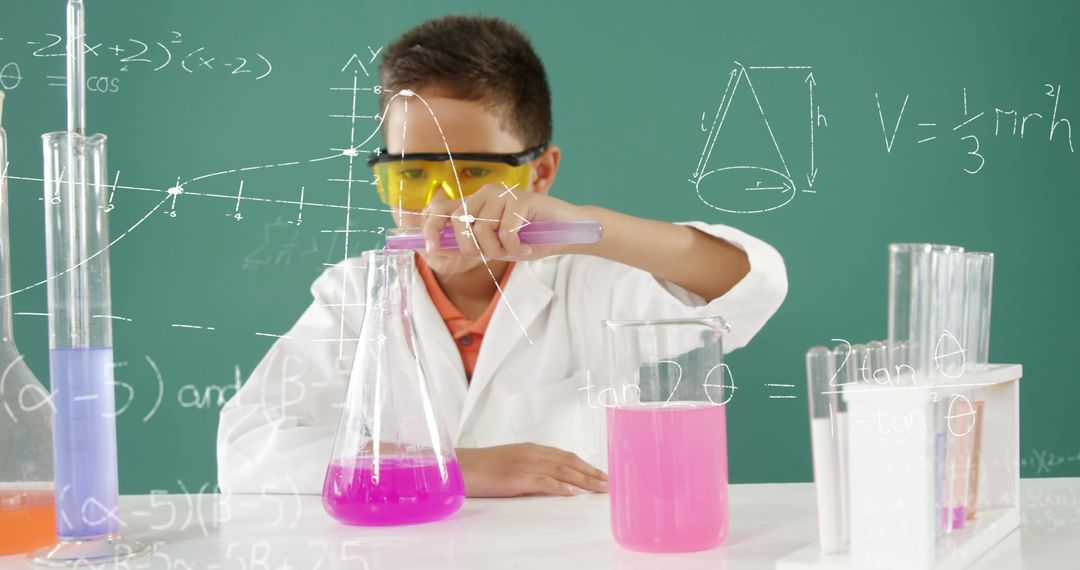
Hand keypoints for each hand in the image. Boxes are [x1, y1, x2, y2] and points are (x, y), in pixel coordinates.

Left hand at [420, 184, 585, 260]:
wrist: (568, 232)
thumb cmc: (532, 239)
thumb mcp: (496, 247)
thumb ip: (471, 246)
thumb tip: (437, 251)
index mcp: (476, 204)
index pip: (441, 209)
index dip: (430, 228)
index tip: (431, 249)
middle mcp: (485, 194)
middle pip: (458, 222)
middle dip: (471, 248)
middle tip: (493, 255)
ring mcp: (502, 194)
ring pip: (481, 229)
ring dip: (498, 250)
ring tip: (516, 249)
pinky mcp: (520, 198)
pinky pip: (505, 231)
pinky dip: (516, 247)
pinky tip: (527, 246)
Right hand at [456, 443, 608, 497]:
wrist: (458, 467)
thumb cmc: (481, 468)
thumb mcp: (510, 465)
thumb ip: (530, 469)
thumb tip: (550, 482)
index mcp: (531, 449)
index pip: (566, 456)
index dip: (586, 465)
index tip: (602, 474)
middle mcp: (531, 453)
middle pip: (569, 462)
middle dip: (592, 472)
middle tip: (610, 482)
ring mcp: (524, 464)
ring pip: (562, 470)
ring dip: (584, 480)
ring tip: (601, 488)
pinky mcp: (516, 477)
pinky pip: (543, 481)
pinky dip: (560, 486)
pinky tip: (572, 492)